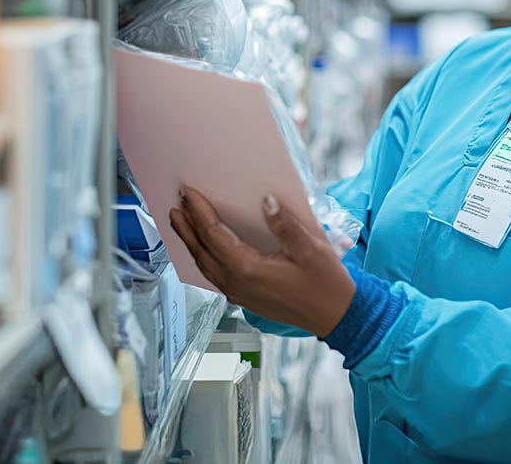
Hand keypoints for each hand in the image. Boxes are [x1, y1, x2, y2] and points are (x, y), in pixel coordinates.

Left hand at [170, 187, 356, 336]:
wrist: (336, 316)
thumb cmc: (326, 284)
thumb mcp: (310, 248)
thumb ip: (285, 225)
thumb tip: (266, 202)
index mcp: (248, 269)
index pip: (214, 235)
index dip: (200, 212)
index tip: (190, 193)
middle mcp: (237, 284)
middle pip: (202, 251)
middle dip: (186, 227)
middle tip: (175, 204)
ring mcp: (239, 294)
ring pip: (205, 265)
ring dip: (191, 242)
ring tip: (181, 223)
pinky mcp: (245, 298)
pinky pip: (215, 275)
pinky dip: (203, 258)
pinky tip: (204, 250)